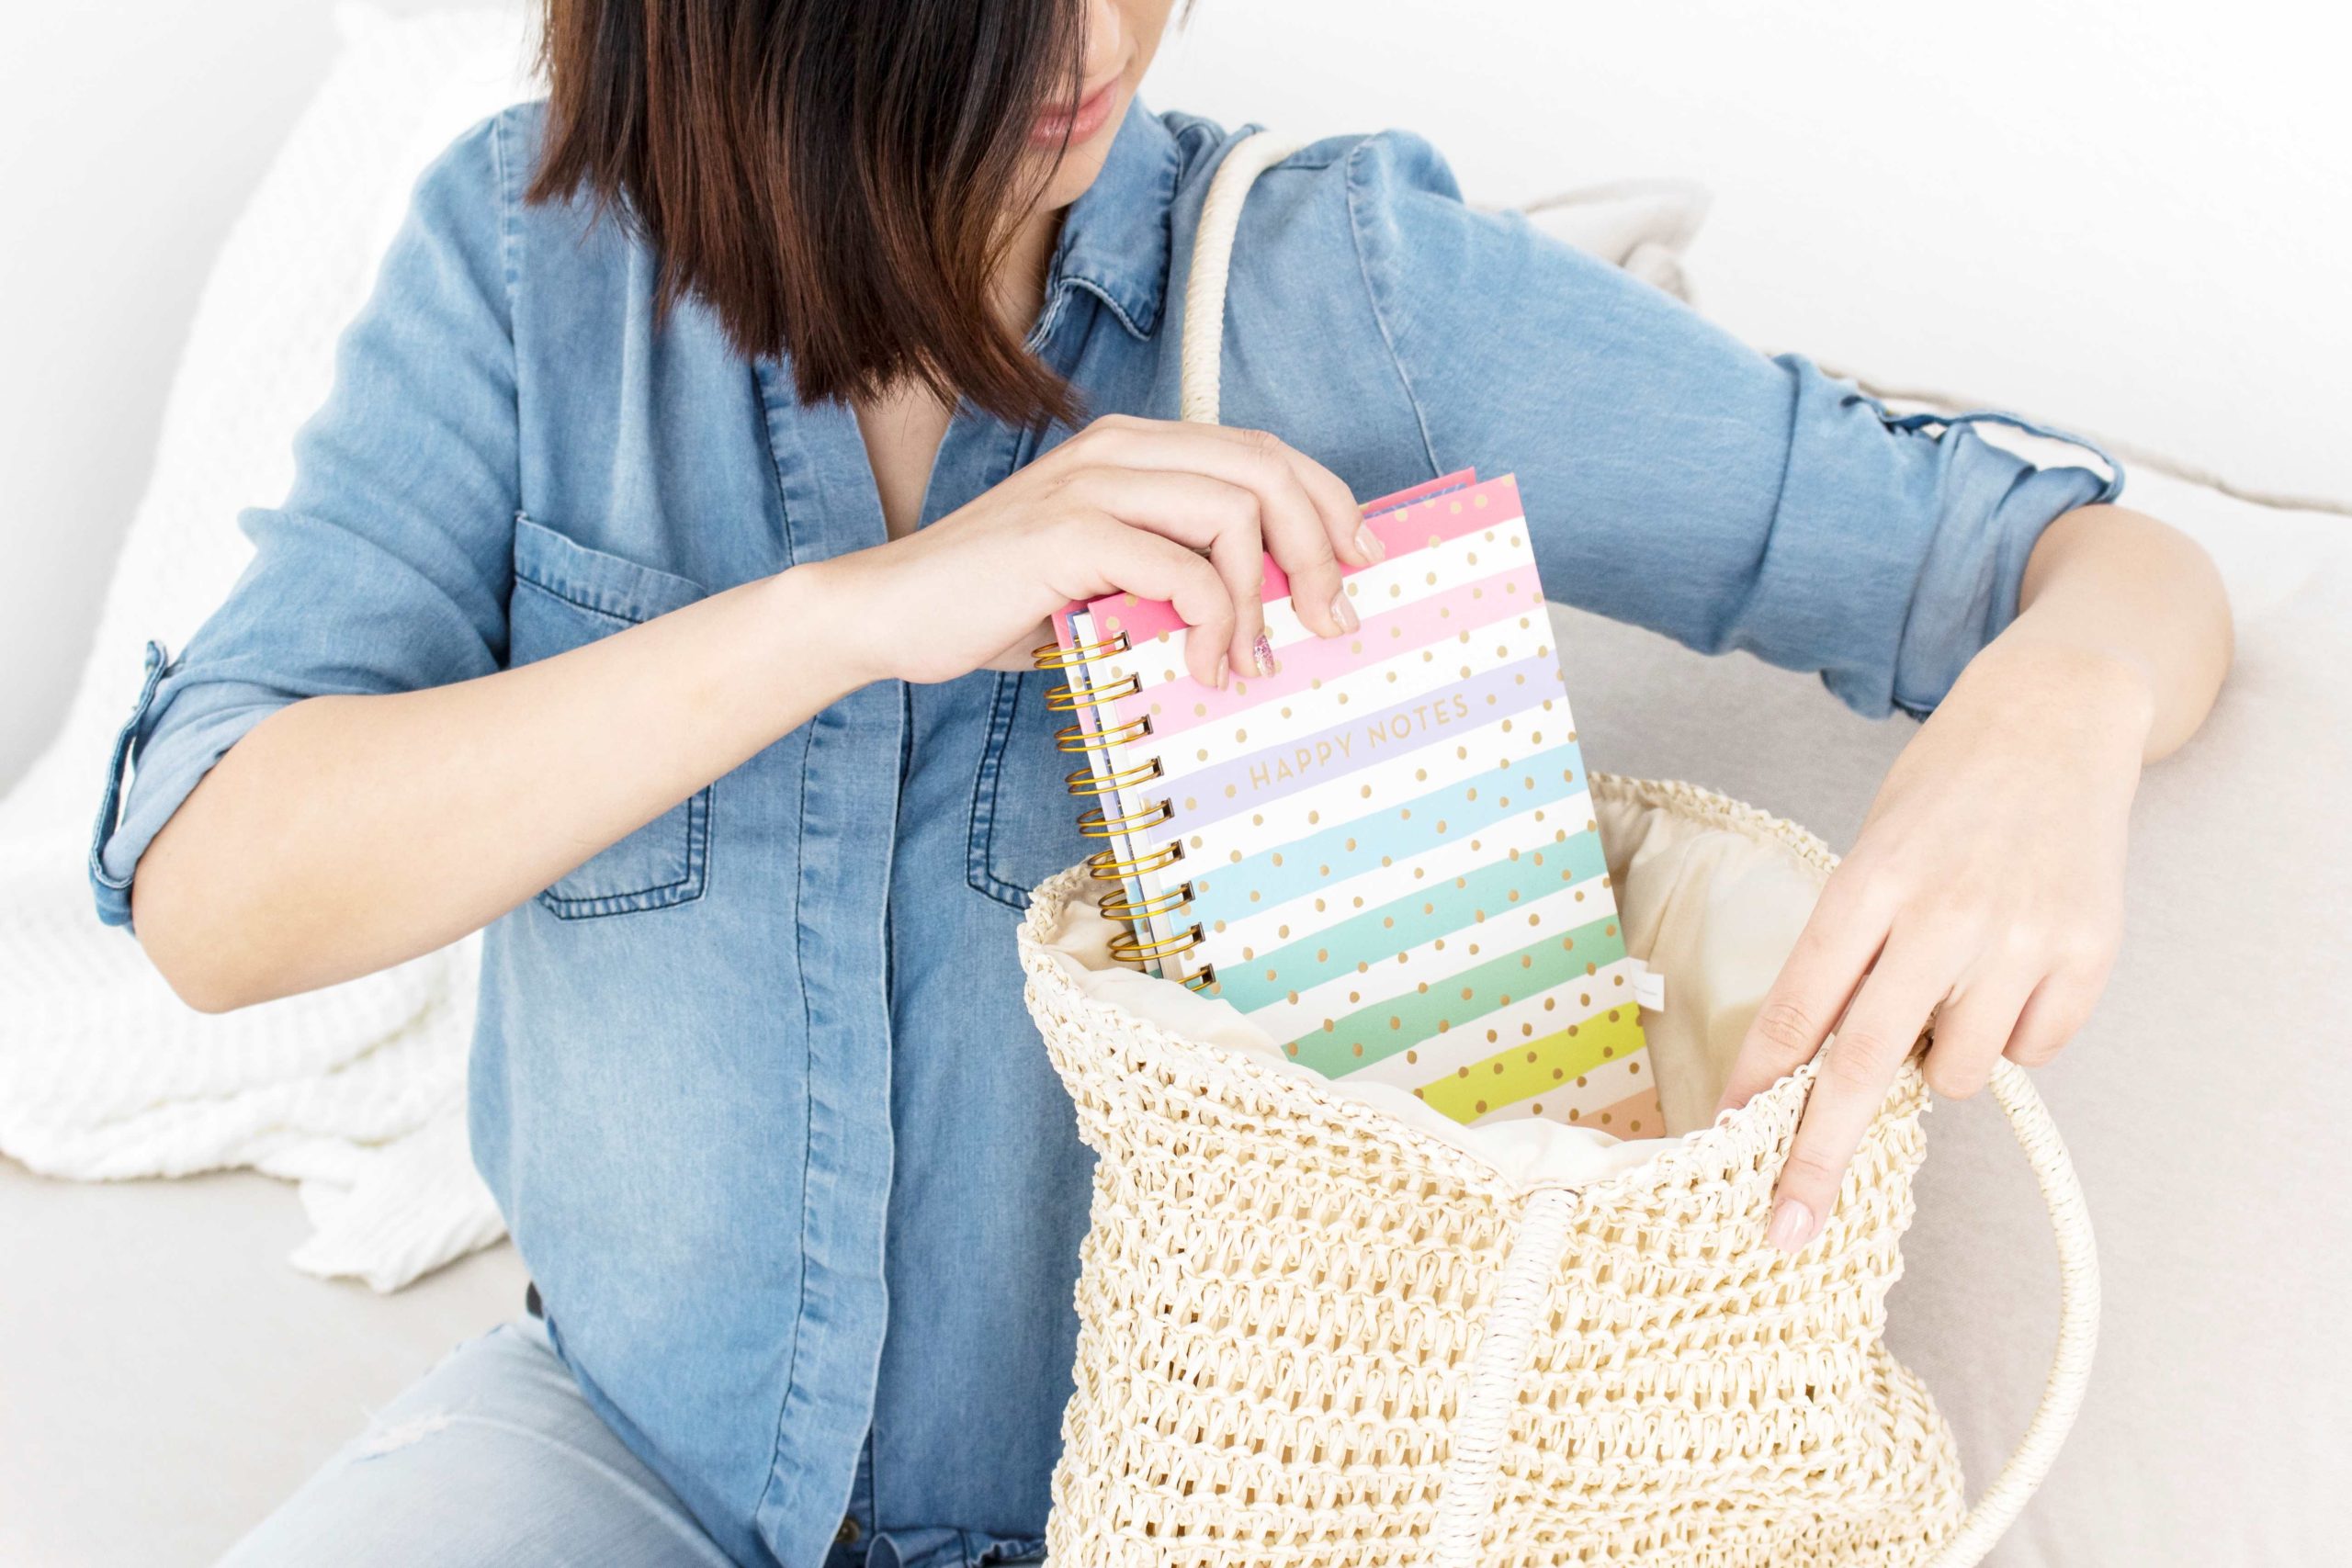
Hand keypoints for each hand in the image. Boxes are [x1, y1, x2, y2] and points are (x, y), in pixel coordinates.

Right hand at [810, 414, 1381, 686]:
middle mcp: (1119, 450)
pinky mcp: (1070, 535)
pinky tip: (1206, 667)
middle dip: (1319, 548)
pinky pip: (1182, 569)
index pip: (1264, 451)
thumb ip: (1174, 573)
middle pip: (1267, 469)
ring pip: (1236, 511)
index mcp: (1132, 449)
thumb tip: (1273, 616)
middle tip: (1332, 621)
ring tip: (1261, 661)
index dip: (1327, 503)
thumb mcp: (1106, 581)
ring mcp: (1093, 486)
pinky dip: (1214, 623)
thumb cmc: (998, 606)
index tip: (1359, 566)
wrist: (889, 614)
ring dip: (1268, 595)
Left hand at [1715, 642, 2153, 1251]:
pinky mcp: (2088, 955)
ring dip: (1941, 1058)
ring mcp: (2022, 937)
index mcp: (1871, 883)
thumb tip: (1822, 1066)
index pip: (1800, 1004)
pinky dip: (2013, 1034)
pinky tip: (2014, 969)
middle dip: (1820, 1156)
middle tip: (1787, 1227)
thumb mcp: (1872, 853)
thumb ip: (1850, 953)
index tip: (1729, 1143)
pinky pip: (2032, 1050)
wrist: (2055, 718)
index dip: (1762, 1081)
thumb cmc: (1942, 794)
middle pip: (1867, 1063)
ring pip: (1958, 1071)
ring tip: (1953, 982)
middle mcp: (1945, 914)